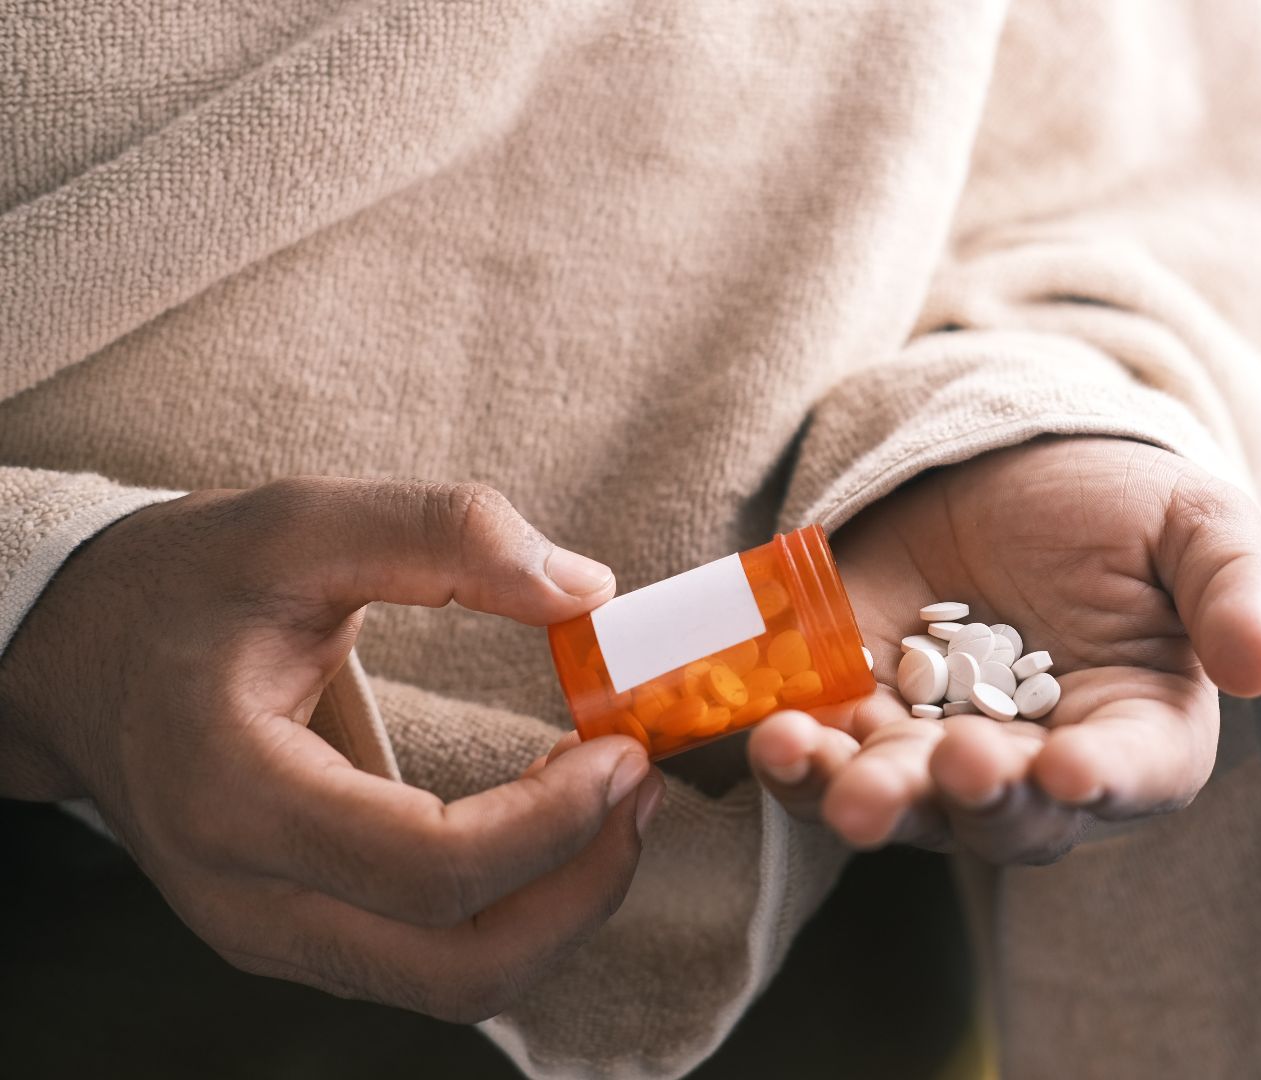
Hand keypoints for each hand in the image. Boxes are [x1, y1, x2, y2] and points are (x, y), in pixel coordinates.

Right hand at [0, 478, 664, 1020]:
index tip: (624, 749)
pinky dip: (513, 909)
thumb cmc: (181, 587)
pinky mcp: (297, 935)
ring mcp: (268, 934)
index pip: (430, 869)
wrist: (73, 656)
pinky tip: (551, 821)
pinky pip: (429, 962)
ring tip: (612, 801)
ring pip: (453, 985)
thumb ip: (442, 536)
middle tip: (641, 788)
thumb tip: (584, 589)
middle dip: (581, 889)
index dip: (554, 823)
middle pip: (456, 968)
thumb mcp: (299, 524)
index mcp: (234, 795)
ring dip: (560, 908)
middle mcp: (245, 897)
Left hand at [747, 437, 1260, 863]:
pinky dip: (797, 760)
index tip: (1068, 769)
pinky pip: (827, 760)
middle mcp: (1040, 767)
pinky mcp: (860, 719)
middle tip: (949, 767)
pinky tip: (773, 736)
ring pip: (907, 805)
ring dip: (866, 798)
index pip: (1133, 774)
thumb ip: (1239, 588)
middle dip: (974, 799)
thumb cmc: (1120, 504)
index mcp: (1140, 730)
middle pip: (1009, 815)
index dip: (1103, 782)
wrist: (1006, 467)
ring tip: (828, 772)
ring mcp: (941, 750)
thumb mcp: (1199, 521)